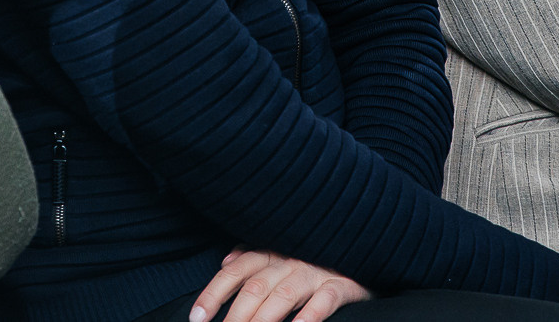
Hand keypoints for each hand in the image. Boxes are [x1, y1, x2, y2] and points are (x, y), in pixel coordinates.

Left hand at [191, 249, 370, 321]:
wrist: (362, 245)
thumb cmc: (313, 255)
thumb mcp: (280, 250)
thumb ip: (251, 254)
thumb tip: (225, 262)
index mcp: (271, 252)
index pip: (235, 272)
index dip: (213, 294)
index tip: (196, 318)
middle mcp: (289, 261)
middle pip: (255, 288)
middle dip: (235, 316)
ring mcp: (315, 273)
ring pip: (283, 297)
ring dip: (263, 320)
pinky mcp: (341, 286)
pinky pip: (323, 302)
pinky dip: (308, 317)